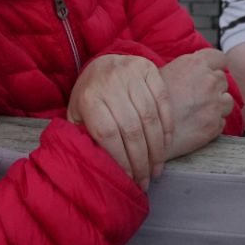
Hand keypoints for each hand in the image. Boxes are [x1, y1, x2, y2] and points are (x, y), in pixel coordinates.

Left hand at [66, 54, 172, 189]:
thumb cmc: (89, 97)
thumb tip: (100, 168)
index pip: (108, 134)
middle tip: (146, 181)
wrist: (101, 64)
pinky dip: (167, 126)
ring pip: (150, 117)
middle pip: (131, 129)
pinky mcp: (148, 68)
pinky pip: (163, 100)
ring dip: (156, 149)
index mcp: (89, 98)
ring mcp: (130, 73)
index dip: (121, 159)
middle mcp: (110, 83)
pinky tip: (166, 145)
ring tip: (156, 168)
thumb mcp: (77, 116)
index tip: (129, 179)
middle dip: (141, 160)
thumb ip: (84, 137)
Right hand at [158, 48, 235, 156]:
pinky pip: (221, 121)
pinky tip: (196, 124)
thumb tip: (197, 68)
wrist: (145, 129)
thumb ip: (188, 68)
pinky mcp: (214, 125)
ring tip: (198, 111)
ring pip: (227, 101)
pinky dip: (212, 123)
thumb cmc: (149, 100)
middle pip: (223, 80)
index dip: (216, 65)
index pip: (220, 58)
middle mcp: (209, 82)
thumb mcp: (165, 72)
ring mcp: (214, 104)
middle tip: (198, 96)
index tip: (211, 71)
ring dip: (217, 105)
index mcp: (196, 64)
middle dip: (214, 87)